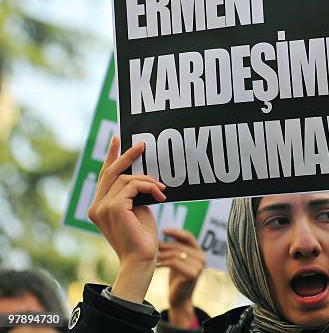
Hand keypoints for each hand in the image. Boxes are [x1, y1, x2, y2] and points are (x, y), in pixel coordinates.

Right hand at [87, 136, 166, 301]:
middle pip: (111, 172)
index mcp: (98, 207)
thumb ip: (133, 194)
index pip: (104, 177)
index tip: (118, 140)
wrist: (141, 260)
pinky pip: (134, 186)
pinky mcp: (113, 207)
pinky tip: (160, 195)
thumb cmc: (142, 239)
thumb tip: (141, 178)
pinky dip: (149, 187)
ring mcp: (102, 207)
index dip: (111, 157)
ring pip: (126, 179)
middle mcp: (96, 207)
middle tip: (142, 145)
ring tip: (162, 189)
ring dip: (148, 180)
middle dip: (127, 156)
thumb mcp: (137, 210)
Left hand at [158, 228, 206, 327]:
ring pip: (176, 254)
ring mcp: (199, 266)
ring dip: (161, 255)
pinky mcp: (192, 274)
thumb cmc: (177, 279)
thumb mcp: (178, 261)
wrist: (179, 299)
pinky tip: (155, 265)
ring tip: (152, 257)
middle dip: (163, 247)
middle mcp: (202, 258)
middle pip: (179, 246)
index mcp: (200, 252)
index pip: (189, 237)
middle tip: (151, 249)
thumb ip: (177, 249)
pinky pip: (174, 263)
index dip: (176, 232)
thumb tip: (162, 231)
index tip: (163, 230)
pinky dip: (163, 262)